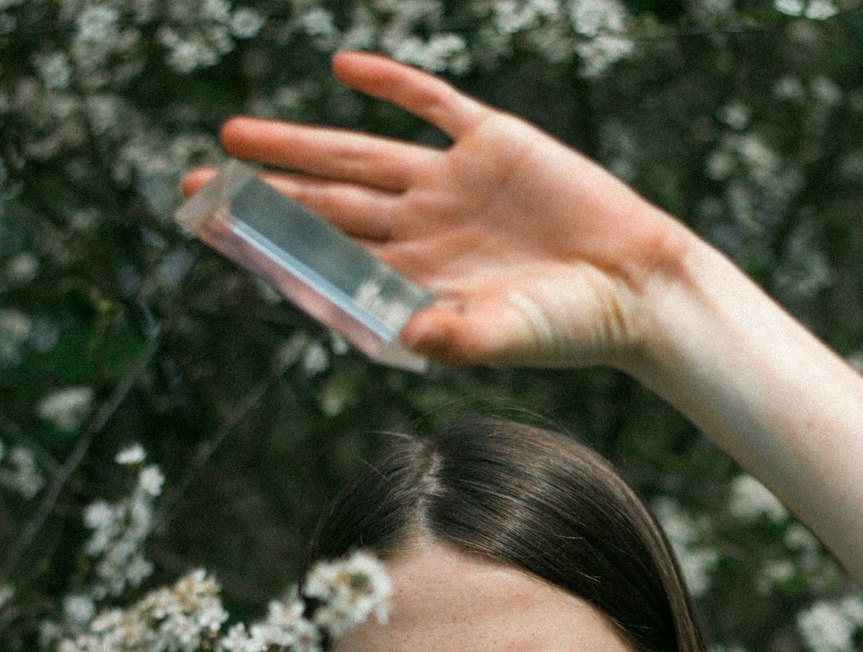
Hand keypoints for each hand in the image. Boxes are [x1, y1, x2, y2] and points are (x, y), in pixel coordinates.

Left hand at [182, 52, 683, 369]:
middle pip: (324, 202)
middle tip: (192, 181)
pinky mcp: (493, 143)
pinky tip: (345, 70)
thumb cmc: (571, 328)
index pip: (326, 256)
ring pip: (358, 154)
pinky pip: (432, 105)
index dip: (271, 244)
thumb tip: (405, 335)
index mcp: (415, 279)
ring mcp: (453, 184)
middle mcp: (422, 229)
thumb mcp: (506, 337)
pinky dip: (392, 86)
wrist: (637, 286)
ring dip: (297, 143)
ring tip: (235, 133)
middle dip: (261, 192)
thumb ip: (454, 337)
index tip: (218, 235)